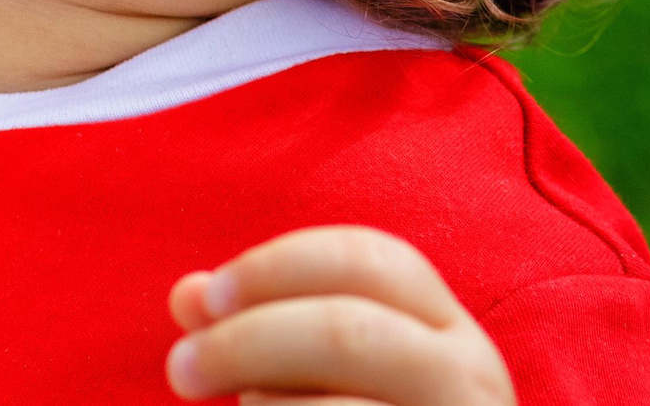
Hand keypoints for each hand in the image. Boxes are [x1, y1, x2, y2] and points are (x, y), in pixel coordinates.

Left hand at [166, 227, 514, 405]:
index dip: (276, 267)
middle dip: (246, 341)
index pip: (366, 258)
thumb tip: (188, 297)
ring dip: (266, 404)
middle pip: (345, 330)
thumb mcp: (317, 369)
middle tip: (180, 371)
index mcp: (443, 325)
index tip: (209, 297)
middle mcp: (469, 373)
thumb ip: (259, 328)